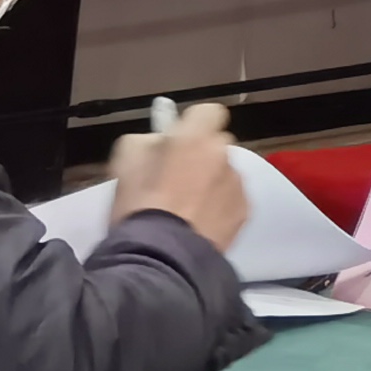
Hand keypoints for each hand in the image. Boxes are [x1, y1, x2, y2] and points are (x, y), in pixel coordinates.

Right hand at [110, 100, 249, 257]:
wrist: (161, 258)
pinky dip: (219, 208)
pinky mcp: (245, 211)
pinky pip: (232, 200)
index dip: (191, 126)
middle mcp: (224, 154)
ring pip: (225, 174)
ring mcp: (238, 183)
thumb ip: (146, 141)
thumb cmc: (138, 205)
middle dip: (200, 156)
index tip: (176, 144)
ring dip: (211, 183)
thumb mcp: (125, 161)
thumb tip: (160, 140)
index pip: (206, 113)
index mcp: (196, 137)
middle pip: (216, 145)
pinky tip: (198, 225)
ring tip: (186, 210)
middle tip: (176, 180)